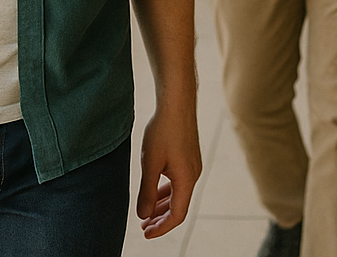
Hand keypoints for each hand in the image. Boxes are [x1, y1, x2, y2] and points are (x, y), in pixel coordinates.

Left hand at [136, 95, 200, 237]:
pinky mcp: (189, 158)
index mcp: (186, 180)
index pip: (177, 215)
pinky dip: (166, 192)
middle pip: (179, 207)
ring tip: (146, 213)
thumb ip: (146, 192)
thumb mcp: (150, 164)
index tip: (145, 233)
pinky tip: (154, 192)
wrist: (176, 103)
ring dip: (162, 205)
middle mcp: (193, 175)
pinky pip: (178, 183)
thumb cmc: (163, 131)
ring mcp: (192, 166)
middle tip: (143, 226)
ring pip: (178, 194)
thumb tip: (143, 215)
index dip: (162, 228)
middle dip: (160, 219)